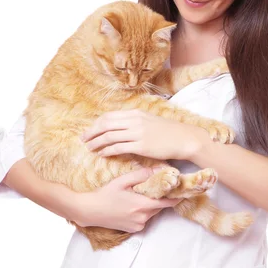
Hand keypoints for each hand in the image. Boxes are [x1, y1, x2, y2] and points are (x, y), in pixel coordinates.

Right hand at [70, 167, 181, 232]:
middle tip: (156, 188)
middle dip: (159, 198)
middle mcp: (142, 218)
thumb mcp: (122, 181)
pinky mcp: (133, 230)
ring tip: (140, 196)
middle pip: (159, 207)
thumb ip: (141, 175)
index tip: (182, 192)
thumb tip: (157, 170)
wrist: (90, 211)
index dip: (175, 198)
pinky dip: (142, 212)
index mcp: (141, 206)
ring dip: (150, 205)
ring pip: (151, 213)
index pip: (166, 203)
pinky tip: (132, 205)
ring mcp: (138, 226)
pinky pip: (144, 219)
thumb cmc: (105, 194)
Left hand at [80, 109, 206, 159]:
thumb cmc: (167, 131)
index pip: (109, 116)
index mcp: (135, 113)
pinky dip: (108, 151)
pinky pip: (119, 148)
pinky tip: (103, 154)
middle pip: (105, 125)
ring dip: (97, 143)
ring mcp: (138, 133)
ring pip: (109, 136)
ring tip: (90, 148)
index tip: (89, 131)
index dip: (96, 124)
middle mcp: (135, 121)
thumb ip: (134, 121)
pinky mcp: (141, 146)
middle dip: (91, 132)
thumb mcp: (149, 120)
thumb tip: (118, 126)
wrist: (184, 139)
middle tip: (83, 140)